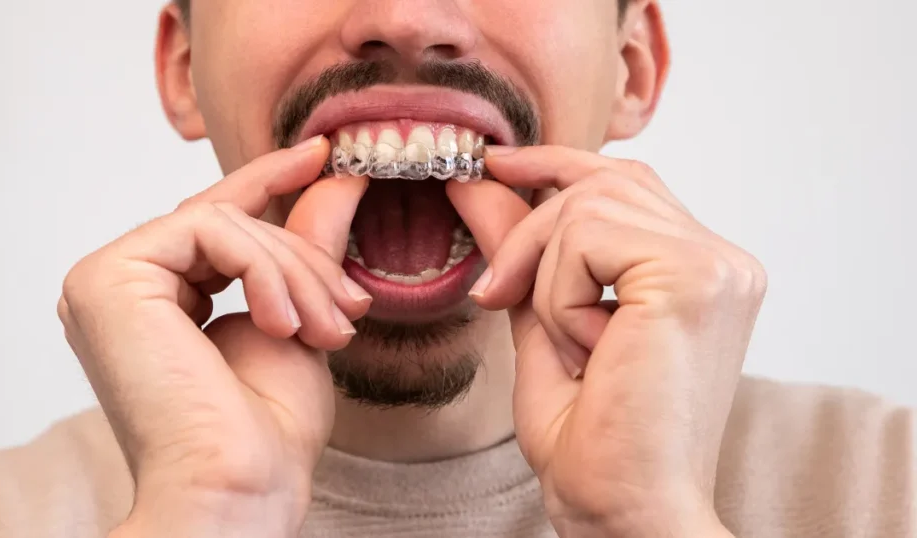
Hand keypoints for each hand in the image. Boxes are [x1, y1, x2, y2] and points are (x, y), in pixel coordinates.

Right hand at [57, 136, 370, 536]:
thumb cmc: (265, 432)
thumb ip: (303, 248)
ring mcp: (105, 281)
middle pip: (227, 223)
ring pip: (224, 222)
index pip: (214, 222)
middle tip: (347, 311)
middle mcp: (121, 288)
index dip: (267, 180)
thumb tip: (334, 178)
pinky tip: (283, 324)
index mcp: (155, 301)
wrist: (239, 489)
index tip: (321, 156)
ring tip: (326, 330)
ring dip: (293, 271)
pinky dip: (264, 269)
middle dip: (301, 259)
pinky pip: (211, 229)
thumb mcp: (298, 319)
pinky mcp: (106, 278)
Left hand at [449, 146, 763, 536]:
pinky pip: (586, 236)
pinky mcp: (695, 276)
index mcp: (701, 273)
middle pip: (603, 181)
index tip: (495, 164)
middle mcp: (722, 261)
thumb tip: (480, 183)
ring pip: (587, 206)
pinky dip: (559, 296)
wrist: (626, 512)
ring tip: (571, 348)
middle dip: (529, 231)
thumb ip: (522, 253)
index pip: (628, 182)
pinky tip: (589, 351)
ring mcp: (717, 265)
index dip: (558, 164)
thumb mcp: (543, 326)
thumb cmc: (595, 442)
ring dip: (545, 278)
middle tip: (493, 295)